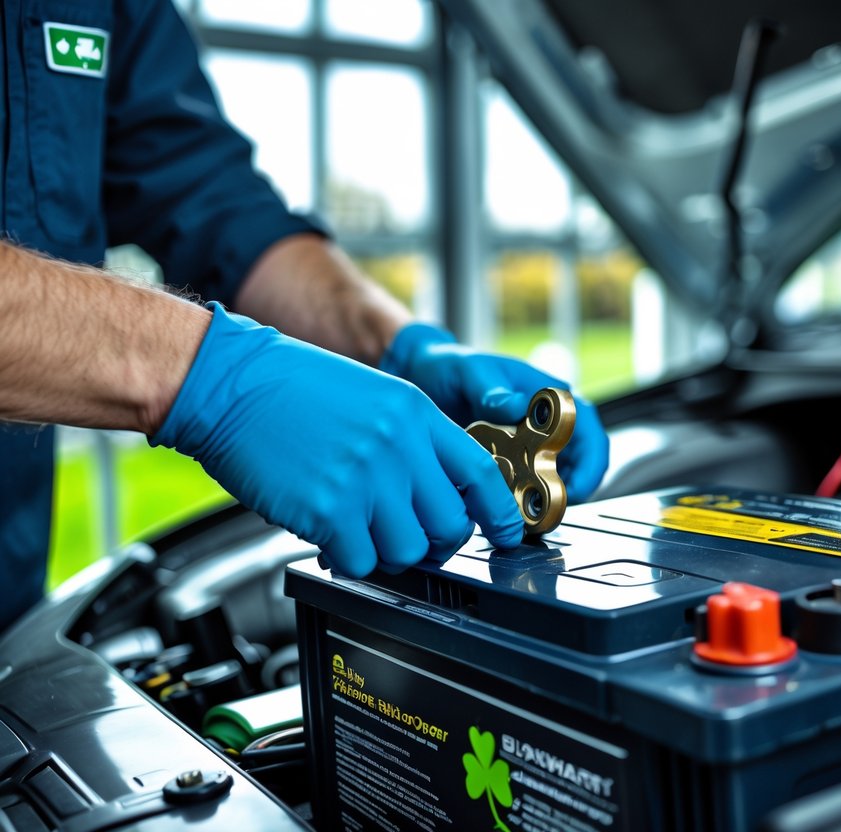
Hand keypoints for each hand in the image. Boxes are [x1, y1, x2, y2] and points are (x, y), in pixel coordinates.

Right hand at [153, 304, 523, 576]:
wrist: (230, 382)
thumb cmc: (293, 390)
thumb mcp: (374, 397)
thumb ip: (413, 444)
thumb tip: (437, 499)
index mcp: (416, 414)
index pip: (480, 473)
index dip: (499, 513)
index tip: (506, 534)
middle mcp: (399, 446)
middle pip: (451, 524)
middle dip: (436, 542)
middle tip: (412, 538)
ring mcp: (366, 479)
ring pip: (409, 551)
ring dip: (386, 551)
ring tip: (361, 530)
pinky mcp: (328, 510)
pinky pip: (360, 561)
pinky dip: (346, 558)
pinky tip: (330, 534)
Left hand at [380, 324, 609, 502]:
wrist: (421, 378)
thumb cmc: (449, 366)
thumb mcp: (468, 371)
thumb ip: (491, 388)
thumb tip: (517, 405)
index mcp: (544, 394)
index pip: (585, 425)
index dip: (590, 458)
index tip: (575, 485)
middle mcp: (542, 422)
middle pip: (577, 460)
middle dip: (569, 489)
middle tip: (548, 511)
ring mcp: (526, 444)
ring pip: (552, 478)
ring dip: (544, 499)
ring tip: (525, 517)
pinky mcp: (506, 463)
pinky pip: (522, 487)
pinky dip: (518, 502)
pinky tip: (503, 511)